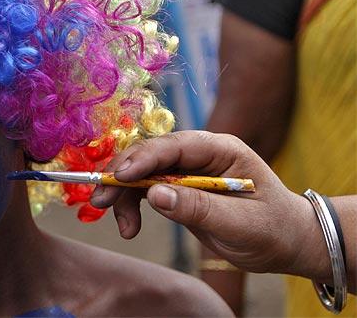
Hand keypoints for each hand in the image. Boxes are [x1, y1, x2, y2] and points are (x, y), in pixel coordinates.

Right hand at [90, 131, 322, 276]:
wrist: (287, 243)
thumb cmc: (273, 230)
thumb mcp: (241, 224)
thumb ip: (198, 208)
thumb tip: (154, 195)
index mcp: (221, 149)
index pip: (175, 145)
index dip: (144, 157)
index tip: (120, 176)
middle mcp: (199, 154)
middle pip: (151, 155)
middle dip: (122, 175)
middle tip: (100, 199)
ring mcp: (186, 170)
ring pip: (142, 172)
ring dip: (123, 195)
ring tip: (123, 227)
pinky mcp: (178, 188)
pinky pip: (145, 190)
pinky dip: (132, 205)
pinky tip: (130, 226)